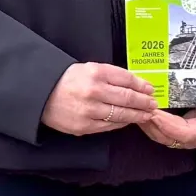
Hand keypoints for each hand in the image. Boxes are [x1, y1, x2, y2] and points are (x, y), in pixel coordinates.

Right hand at [40, 62, 158, 135]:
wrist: (42, 94)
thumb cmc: (69, 80)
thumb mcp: (91, 69)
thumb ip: (113, 76)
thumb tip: (138, 84)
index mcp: (96, 73)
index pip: (127, 80)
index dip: (142, 86)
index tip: (150, 89)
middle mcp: (94, 92)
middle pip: (127, 98)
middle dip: (144, 102)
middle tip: (153, 104)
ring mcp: (89, 111)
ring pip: (121, 114)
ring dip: (137, 115)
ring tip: (147, 114)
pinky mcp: (84, 126)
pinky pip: (109, 126)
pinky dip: (121, 123)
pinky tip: (128, 120)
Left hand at [138, 57, 195, 150]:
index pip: (185, 133)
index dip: (168, 125)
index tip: (155, 113)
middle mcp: (194, 140)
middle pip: (168, 137)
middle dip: (152, 124)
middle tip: (139, 107)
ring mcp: (185, 141)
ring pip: (162, 137)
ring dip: (148, 125)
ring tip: (136, 109)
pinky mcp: (178, 137)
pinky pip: (161, 134)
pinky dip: (150, 125)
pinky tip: (141, 113)